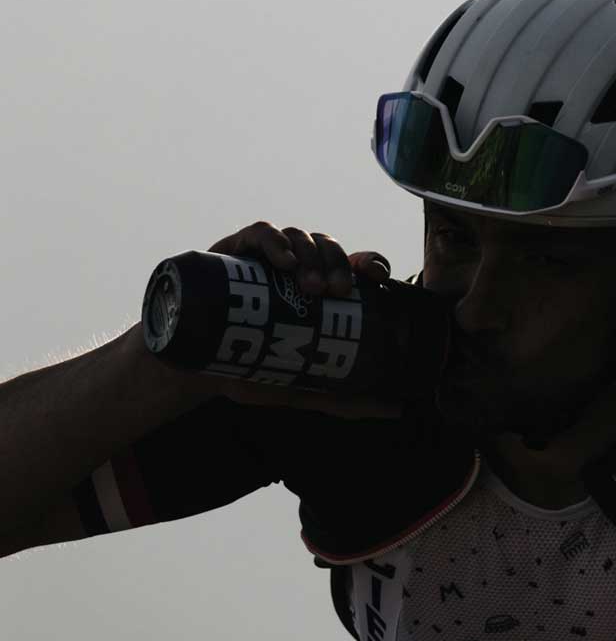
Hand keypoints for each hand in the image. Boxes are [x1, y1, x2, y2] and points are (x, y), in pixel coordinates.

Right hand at [182, 221, 401, 417]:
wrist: (193, 373)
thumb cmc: (250, 373)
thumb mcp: (303, 389)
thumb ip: (346, 398)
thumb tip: (396, 408)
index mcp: (317, 290)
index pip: (352, 264)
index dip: (369, 262)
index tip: (377, 277)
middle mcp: (295, 268)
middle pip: (328, 246)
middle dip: (338, 263)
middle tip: (336, 292)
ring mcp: (264, 257)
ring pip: (299, 236)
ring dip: (310, 255)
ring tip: (309, 286)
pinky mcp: (234, 251)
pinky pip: (260, 232)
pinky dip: (275, 241)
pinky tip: (283, 262)